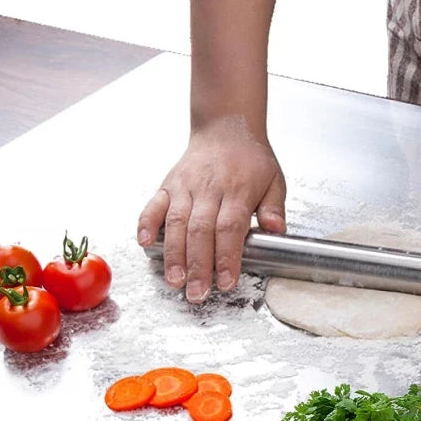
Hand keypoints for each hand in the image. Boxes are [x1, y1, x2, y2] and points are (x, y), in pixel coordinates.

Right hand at [137, 115, 285, 302]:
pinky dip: (146, 224)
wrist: (225, 126)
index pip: (230, 228)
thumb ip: (274, 207)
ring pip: (175, 223)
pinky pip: (153, 205)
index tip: (226, 281)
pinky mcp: (168, 184)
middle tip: (197, 293)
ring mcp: (184, 187)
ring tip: (175, 280)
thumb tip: (276, 229)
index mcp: (237, 190)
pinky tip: (144, 244)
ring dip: (173, 255)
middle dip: (198, 266)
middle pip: (200, 231)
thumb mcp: (274, 180)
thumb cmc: (251, 158)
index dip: (226, 257)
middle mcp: (208, 188)